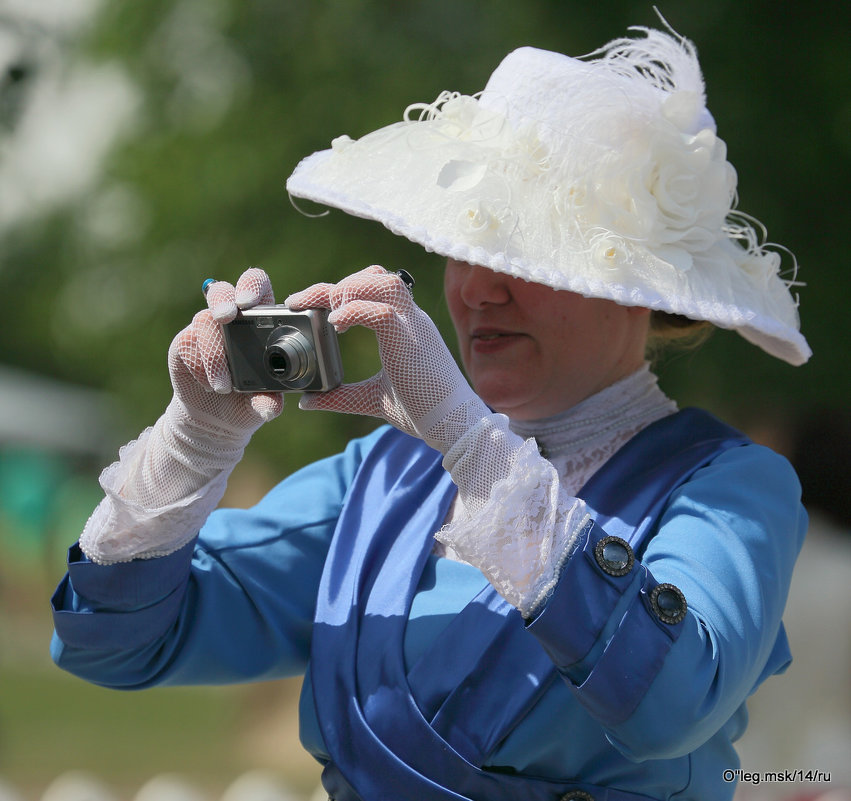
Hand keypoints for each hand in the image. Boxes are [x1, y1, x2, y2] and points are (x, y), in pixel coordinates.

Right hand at [168, 267, 283, 439]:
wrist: (217, 419)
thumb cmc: (249, 402)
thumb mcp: (263, 403)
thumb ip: (268, 401)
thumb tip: (270, 407)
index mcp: (260, 321)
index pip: (257, 287)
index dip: (252, 286)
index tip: (248, 303)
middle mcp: (231, 319)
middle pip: (222, 291)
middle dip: (223, 299)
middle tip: (226, 317)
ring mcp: (206, 329)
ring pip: (204, 321)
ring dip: (214, 355)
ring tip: (224, 387)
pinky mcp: (185, 343)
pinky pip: (188, 344)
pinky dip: (200, 366)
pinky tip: (210, 385)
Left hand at [286, 265, 485, 453]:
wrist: (454, 426)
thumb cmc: (422, 411)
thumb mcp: (372, 399)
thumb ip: (340, 396)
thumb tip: (307, 400)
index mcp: (403, 327)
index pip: (370, 288)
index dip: (337, 289)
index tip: (305, 304)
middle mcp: (410, 319)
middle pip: (375, 275)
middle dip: (336, 283)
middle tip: (303, 303)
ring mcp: (413, 326)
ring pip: (383, 281)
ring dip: (348, 289)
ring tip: (328, 315)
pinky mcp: (411, 340)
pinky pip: (383, 310)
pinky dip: (355, 310)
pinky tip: (337, 324)